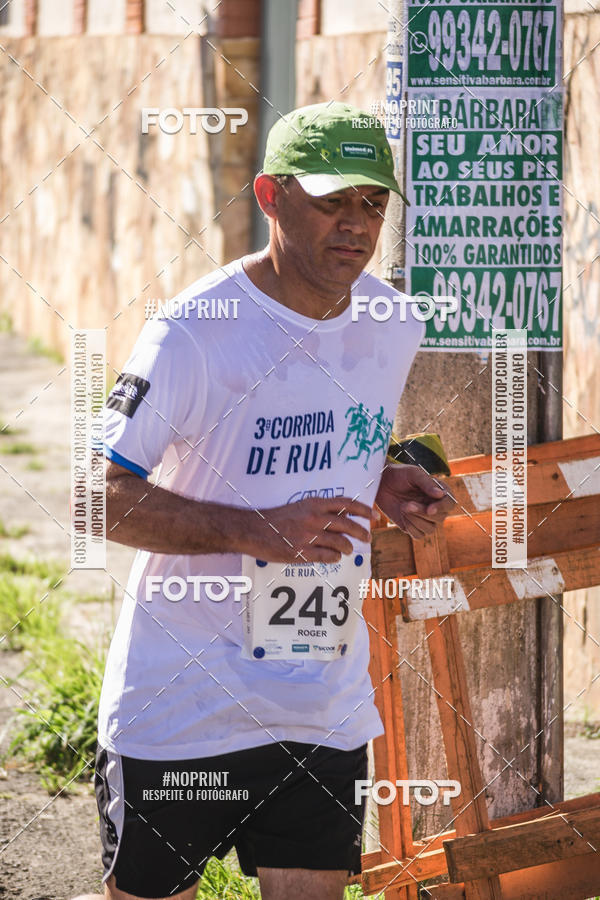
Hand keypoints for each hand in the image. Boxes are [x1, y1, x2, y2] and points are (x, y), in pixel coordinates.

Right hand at [241, 497, 371, 563]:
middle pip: (348, 525)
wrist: (253, 530)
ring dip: (348, 548)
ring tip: (348, 551)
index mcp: (314, 504)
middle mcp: (314, 518)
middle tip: (368, 538)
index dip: (363, 509)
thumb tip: (344, 514)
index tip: (374, 515)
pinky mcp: (301, 552)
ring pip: (341, 543)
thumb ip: (320, 510)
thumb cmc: (277, 518)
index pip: (346, 504)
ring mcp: (308, 536)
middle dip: (362, 533)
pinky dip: (335, 558)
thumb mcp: (300, 506)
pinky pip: (328, 557)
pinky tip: (334, 558)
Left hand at [374, 464, 454, 539]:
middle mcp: (435, 506)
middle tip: (406, 504)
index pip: (450, 503)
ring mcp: (424, 518)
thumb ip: (427, 483)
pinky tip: (402, 515)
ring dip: (416, 520)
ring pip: (430, 529)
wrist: (381, 483)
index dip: (442, 508)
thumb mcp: (413, 474)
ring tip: (402, 507)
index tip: (429, 509)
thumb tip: (441, 495)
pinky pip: (418, 535)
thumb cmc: (399, 475)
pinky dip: (411, 527)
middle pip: (440, 518)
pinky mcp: (413, 526)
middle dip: (422, 513)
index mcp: (439, 493)